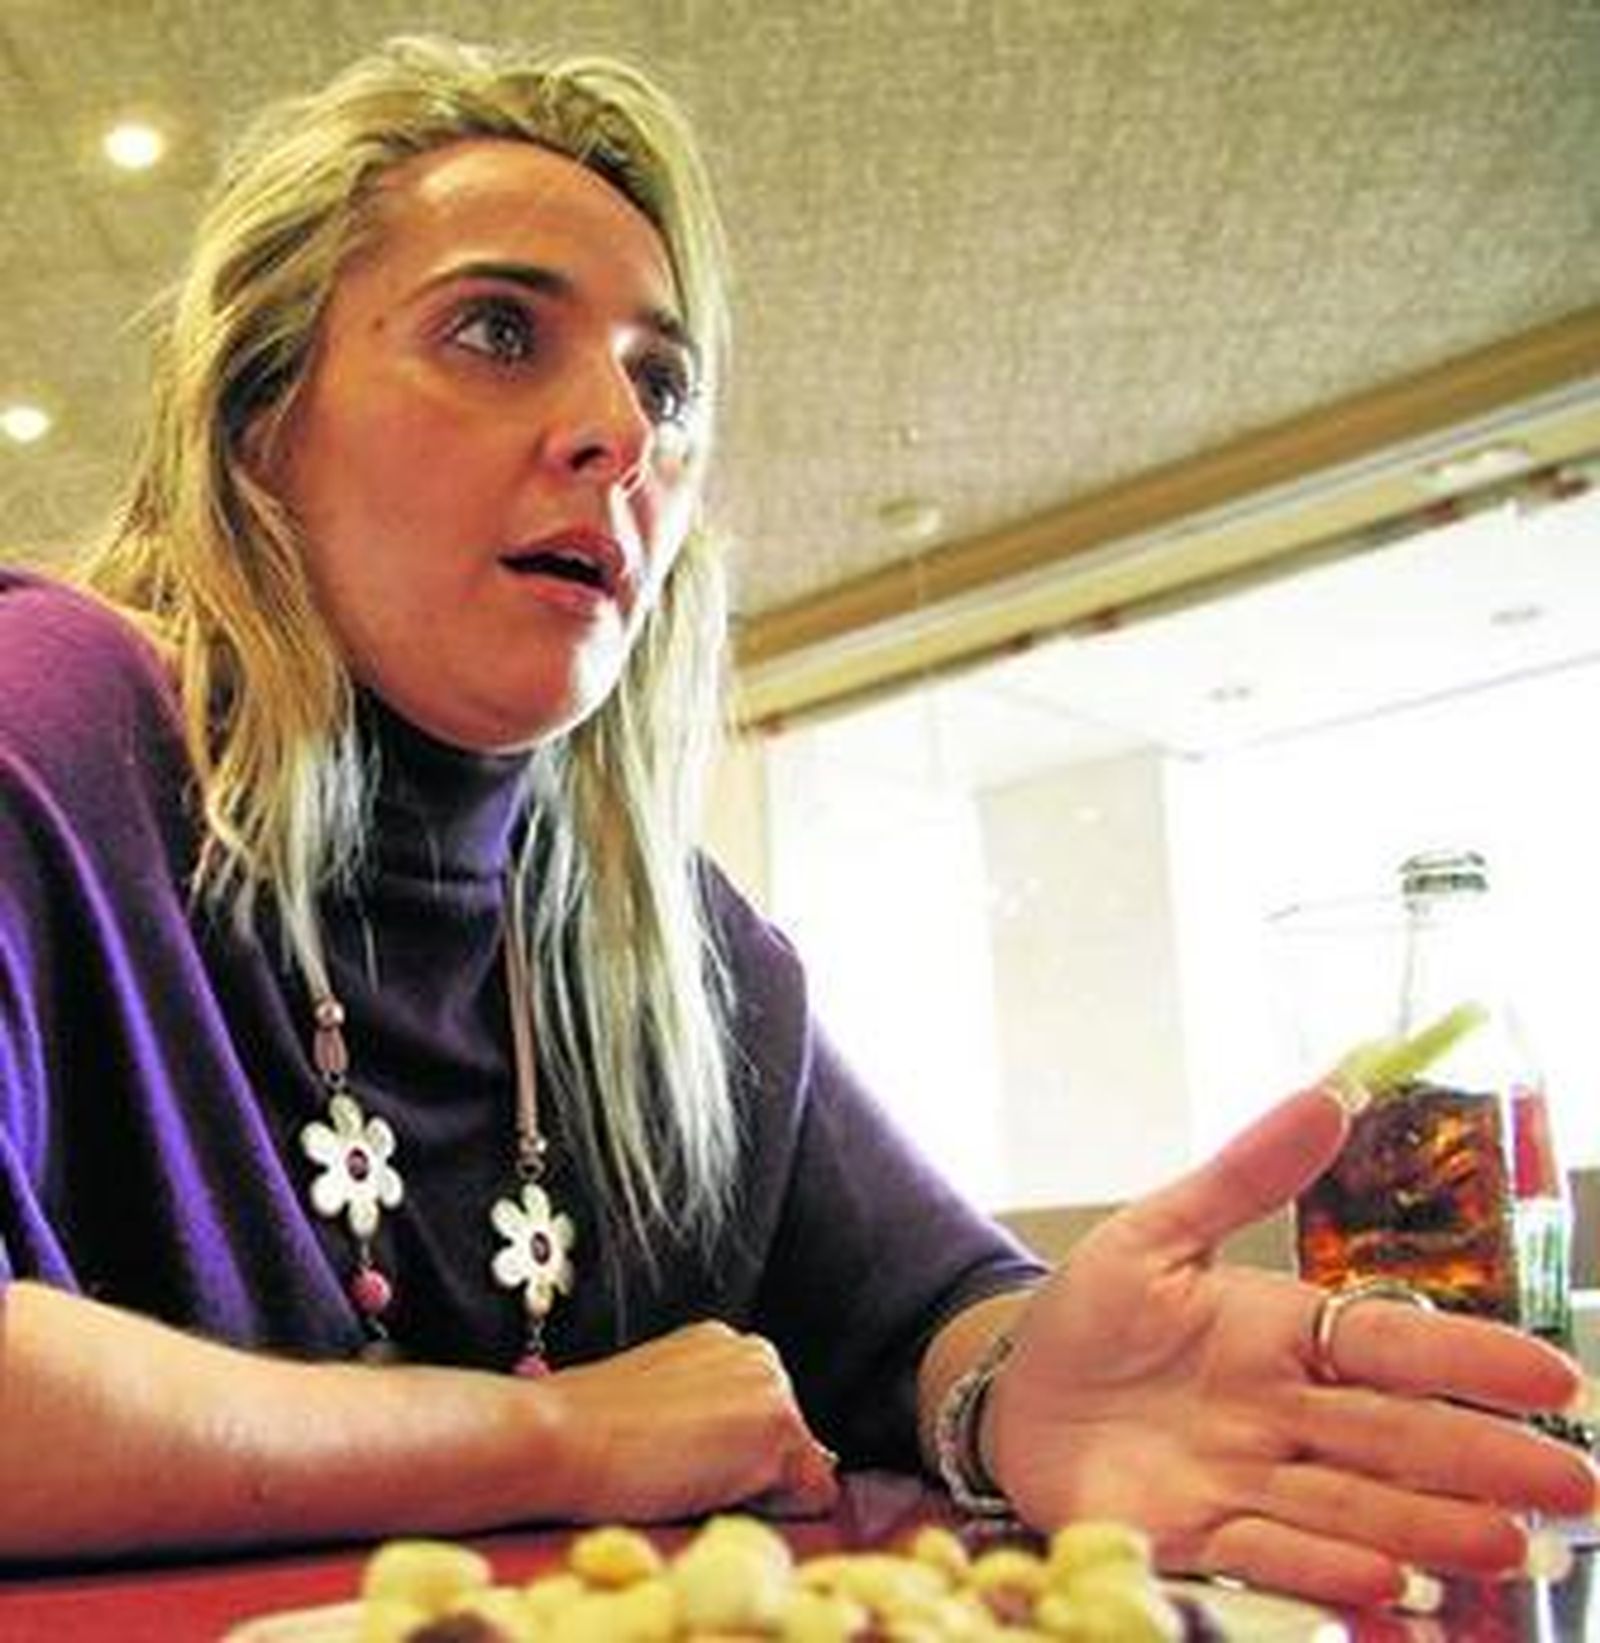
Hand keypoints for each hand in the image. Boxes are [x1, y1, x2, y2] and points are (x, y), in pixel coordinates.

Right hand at [539, 1320, 838, 1521]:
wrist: (560, 1437)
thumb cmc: (583, 1430)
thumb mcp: (651, 1400)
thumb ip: (697, 1409)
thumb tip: (721, 1446)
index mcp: (718, 1342)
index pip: (758, 1414)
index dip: (729, 1454)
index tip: (684, 1461)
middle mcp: (753, 1351)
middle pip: (787, 1438)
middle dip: (753, 1469)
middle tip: (686, 1476)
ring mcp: (770, 1385)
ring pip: (798, 1466)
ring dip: (760, 1489)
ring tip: (691, 1481)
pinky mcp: (777, 1426)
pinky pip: (811, 1493)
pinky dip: (778, 1512)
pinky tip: (715, 1495)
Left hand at [986, 1086, 1597, 1607]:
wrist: (1013, 1388)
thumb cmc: (1093, 1313)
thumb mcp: (1158, 1231)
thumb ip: (1244, 1174)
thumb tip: (1333, 1091)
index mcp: (1280, 1335)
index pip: (1389, 1346)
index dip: (1466, 1361)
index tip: (1553, 1376)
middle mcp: (1280, 1414)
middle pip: (1392, 1436)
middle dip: (1481, 1460)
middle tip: (1571, 1485)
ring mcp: (1242, 1479)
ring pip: (1350, 1504)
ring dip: (1427, 1527)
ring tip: (1504, 1545)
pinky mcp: (1191, 1536)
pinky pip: (1264, 1554)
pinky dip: (1322, 1567)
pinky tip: (1383, 1581)